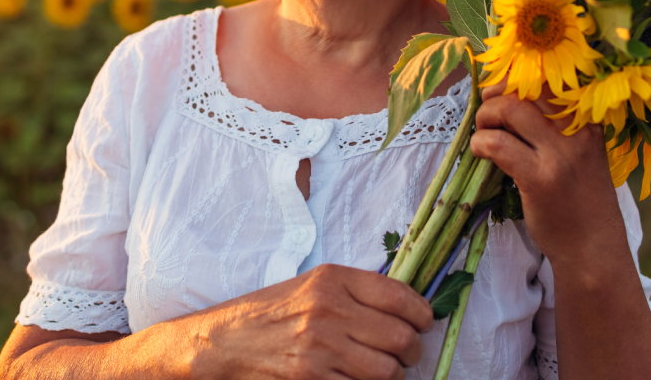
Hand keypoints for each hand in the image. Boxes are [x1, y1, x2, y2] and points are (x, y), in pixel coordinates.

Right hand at [189, 263, 432, 379]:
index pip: (399, 296)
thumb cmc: (272, 312)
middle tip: (409, 353)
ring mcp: (320, 349)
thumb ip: (356, 291)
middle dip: (413, 349)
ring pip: (388, 371)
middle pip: (400, 337)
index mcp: (333, 280)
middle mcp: (329, 311)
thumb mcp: (313, 285)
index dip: (422, 314)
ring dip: (396, 375)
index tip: (425, 322)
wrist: (225, 342)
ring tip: (389, 371)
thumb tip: (407, 306)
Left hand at [469, 85, 626, 263]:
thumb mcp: (581, 151)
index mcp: (588, 118)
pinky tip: (481, 152)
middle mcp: (577, 130)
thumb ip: (557, 125)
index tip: (501, 89)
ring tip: (483, 132)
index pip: (548, 80)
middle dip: (497, 94)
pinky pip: (499, 145)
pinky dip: (481, 143)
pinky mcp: (539, 178)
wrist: (594, 247)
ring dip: (486, 116)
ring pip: (510, 109)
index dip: (516, 78)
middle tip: (487, 111)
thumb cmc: (582, 198)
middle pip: (526, 89)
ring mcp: (560, 154)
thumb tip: (509, 97)